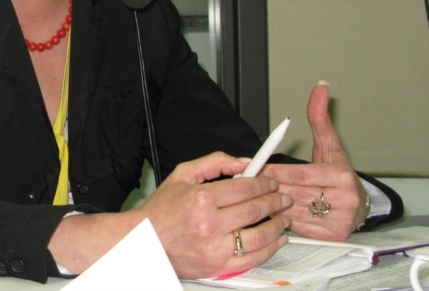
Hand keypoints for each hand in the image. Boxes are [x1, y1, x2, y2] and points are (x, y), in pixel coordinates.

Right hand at [136, 152, 290, 279]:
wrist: (144, 240)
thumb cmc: (161, 209)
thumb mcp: (182, 174)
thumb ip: (214, 162)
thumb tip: (243, 162)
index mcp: (202, 199)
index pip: (245, 187)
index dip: (264, 182)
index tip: (270, 180)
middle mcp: (209, 224)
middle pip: (255, 209)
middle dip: (276, 200)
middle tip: (284, 196)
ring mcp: (215, 248)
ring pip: (259, 235)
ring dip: (278, 225)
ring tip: (284, 217)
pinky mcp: (218, 266)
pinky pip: (252, 258)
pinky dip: (270, 248)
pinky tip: (276, 239)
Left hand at [263, 81, 367, 240]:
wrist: (358, 205)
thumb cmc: (337, 174)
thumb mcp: (329, 145)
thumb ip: (320, 117)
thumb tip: (320, 86)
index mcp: (342, 176)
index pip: (298, 174)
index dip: (274, 171)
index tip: (257, 168)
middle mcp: (343, 200)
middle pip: (292, 192)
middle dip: (270, 186)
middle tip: (253, 181)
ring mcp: (338, 221)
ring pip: (291, 210)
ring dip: (273, 203)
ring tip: (261, 195)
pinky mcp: (330, 237)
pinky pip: (296, 227)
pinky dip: (282, 219)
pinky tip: (276, 210)